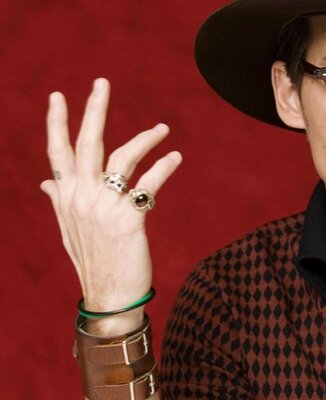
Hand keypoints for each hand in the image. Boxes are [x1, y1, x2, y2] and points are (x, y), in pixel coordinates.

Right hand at [40, 78, 181, 333]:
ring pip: (123, 157)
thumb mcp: (69, 228)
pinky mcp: (128, 218)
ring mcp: (103, 206)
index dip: (56, 122)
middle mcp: (80, 197)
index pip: (57, 152)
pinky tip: (175, 157)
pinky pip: (149, 183)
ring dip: (145, 138)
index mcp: (66, 196)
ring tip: (163, 129)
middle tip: (102, 82)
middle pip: (86, 143)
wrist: (108, 294)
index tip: (58, 95)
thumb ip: (59, 200)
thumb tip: (46, 181)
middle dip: (94, 110)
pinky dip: (164, 167)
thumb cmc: (92, 259)